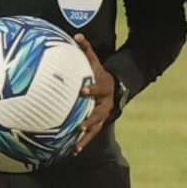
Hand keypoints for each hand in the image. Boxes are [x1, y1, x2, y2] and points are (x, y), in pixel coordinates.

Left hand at [71, 34, 116, 151]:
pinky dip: (83, 144)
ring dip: (86, 137)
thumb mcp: (94, 61)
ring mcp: (102, 115)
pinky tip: (73, 152)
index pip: (97, 88)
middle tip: (80, 125)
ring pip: (96, 128)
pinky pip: (91, 135)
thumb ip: (86, 50)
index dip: (91, 89)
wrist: (113, 87)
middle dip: (90, 119)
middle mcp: (104, 103)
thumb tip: (76, 35)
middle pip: (98, 113)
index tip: (82, 90)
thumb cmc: (98, 73)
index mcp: (103, 87)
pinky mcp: (98, 124)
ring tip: (76, 144)